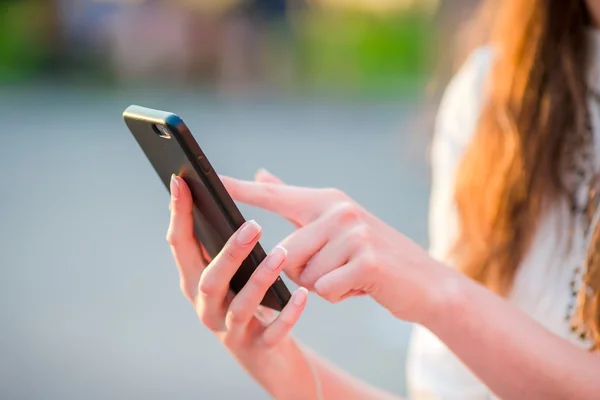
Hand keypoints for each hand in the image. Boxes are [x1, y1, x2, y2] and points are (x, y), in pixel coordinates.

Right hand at [166, 174, 307, 364]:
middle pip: (209, 280)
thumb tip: (243, 179)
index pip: (180, 245)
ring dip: (260, 279)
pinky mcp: (259, 349)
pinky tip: (303, 295)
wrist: (268, 357)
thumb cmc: (250, 300)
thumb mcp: (235, 269)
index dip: (178, 214)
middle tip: (254, 225)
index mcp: (196, 281)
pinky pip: (273, 333)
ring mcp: (231, 331)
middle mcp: (207, 307)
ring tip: (281, 255)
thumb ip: (233, 232)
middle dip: (229, 252)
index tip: (181, 181)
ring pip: (240, 306)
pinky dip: (288, 315)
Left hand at [222, 169, 442, 323]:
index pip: (273, 196)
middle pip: (285, 252)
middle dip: (303, 271)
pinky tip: (361, 285)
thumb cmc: (371, 254)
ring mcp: (354, 233)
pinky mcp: (367, 260)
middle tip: (334, 267)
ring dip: (322, 285)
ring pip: (304, 275)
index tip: (203, 179)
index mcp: (326, 201)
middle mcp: (338, 210)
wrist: (423, 281)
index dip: (236, 189)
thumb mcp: (334, 223)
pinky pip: (325, 290)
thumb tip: (262, 173)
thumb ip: (293, 199)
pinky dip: (339, 296)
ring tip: (349, 275)